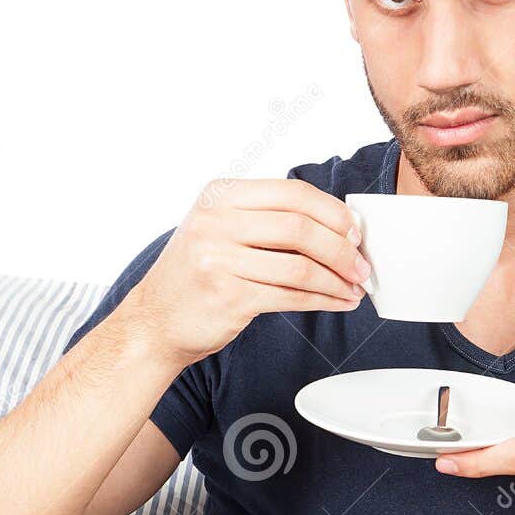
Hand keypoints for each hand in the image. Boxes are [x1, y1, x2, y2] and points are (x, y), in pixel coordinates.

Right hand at [125, 177, 370, 366]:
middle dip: (342, 248)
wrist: (154, 321)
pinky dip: (323, 300)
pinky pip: (291, 296)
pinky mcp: (229, 296)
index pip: (292, 193)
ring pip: (300, 265)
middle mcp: (216, 221)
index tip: (354, 231)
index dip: (332, 211)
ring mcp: (219, 259)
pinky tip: (338, 302)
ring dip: (337, 279)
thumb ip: (265, 219)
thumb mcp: (219, 228)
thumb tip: (337, 225)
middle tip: (361, 265)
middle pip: (300, 227)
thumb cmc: (197, 274)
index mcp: (219, 195)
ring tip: (355, 288)